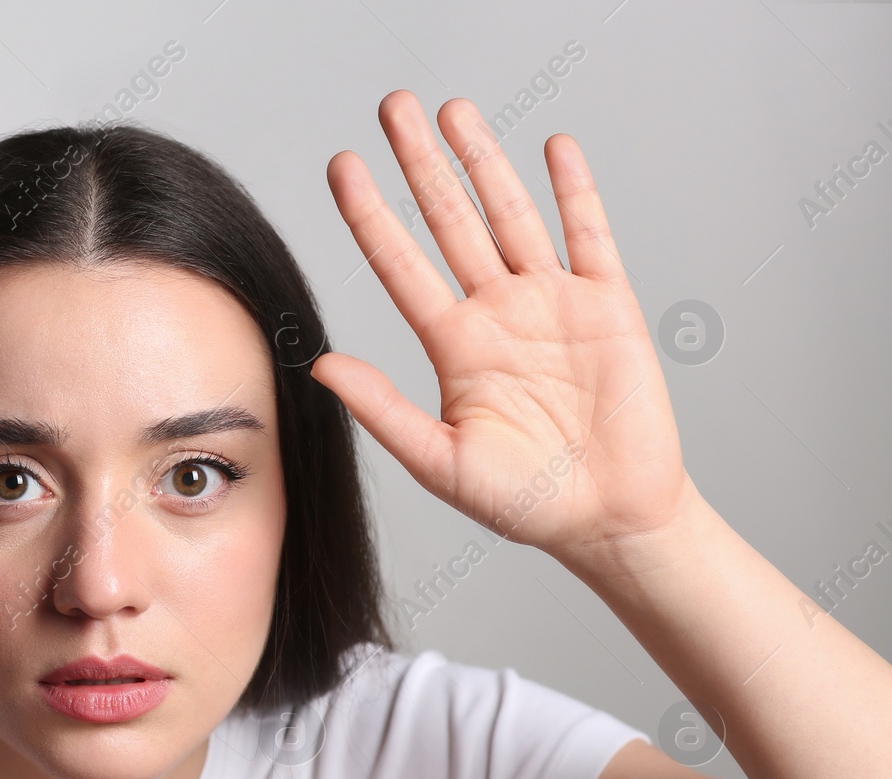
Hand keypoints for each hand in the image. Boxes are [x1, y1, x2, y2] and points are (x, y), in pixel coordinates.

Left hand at [310, 91, 694, 563]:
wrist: (609, 521)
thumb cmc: (525, 503)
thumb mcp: (441, 462)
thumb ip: (384, 410)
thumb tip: (321, 365)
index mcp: (454, 346)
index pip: (400, 264)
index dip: (370, 214)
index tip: (341, 165)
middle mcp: (497, 314)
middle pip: (450, 221)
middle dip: (421, 162)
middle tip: (393, 105)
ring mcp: (553, 304)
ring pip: (511, 215)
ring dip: (484, 162)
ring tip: (456, 110)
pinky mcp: (609, 307)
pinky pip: (589, 236)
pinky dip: (574, 191)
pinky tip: (553, 147)